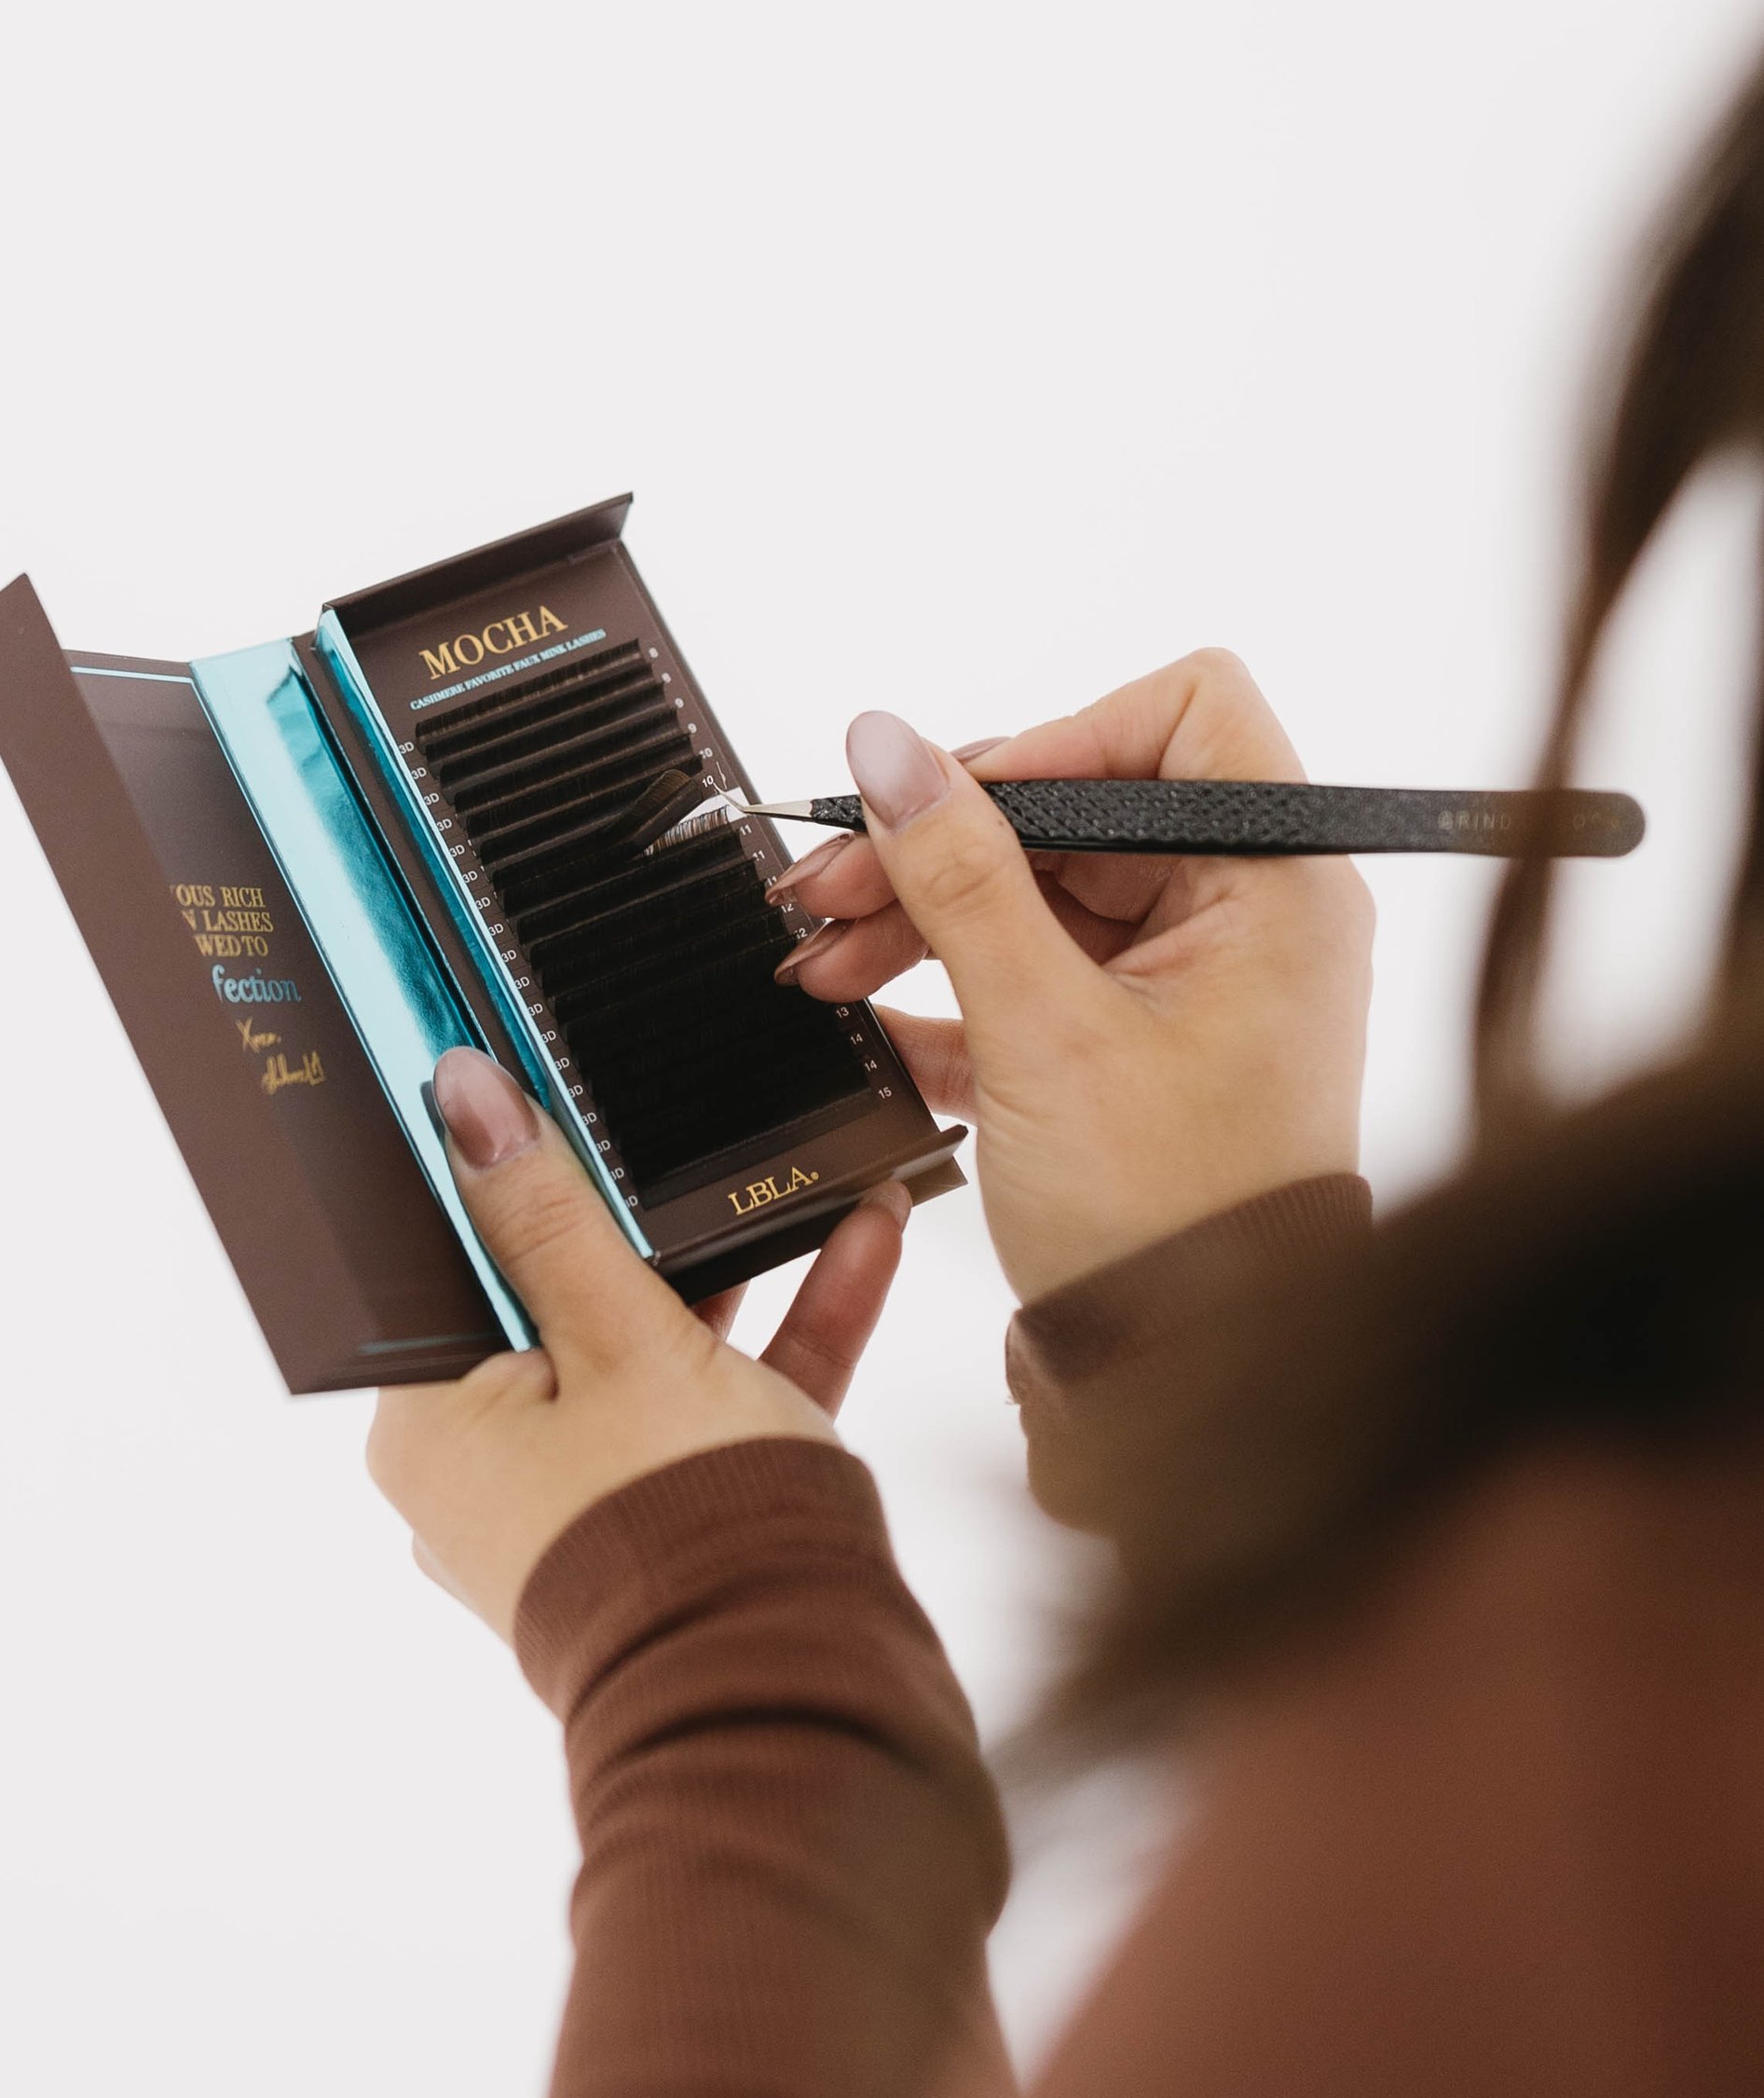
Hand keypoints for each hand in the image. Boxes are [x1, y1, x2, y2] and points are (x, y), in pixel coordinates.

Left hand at [366, 1045, 909, 1637]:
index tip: (559, 1108)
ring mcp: (595, 1503)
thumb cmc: (677, 1528)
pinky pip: (725, 1406)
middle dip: (644, 1228)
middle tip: (677, 1130)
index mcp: (436, 1431)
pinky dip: (783, 1335)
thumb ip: (550, 1212)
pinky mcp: (687, 1525)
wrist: (789, 1690)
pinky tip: (860, 1239)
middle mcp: (498, 1475)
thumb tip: (466, 1100)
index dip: (514, 1186)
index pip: (459, 1276)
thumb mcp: (619, 1334)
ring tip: (788, 1170)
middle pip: (563, 1311)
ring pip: (660, 1354)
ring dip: (737, 1271)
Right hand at [770, 651, 1373, 1301]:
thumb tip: (888, 746)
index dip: (1059, 740)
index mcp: (1276, 888)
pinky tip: (869, 1016)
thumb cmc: (1165, 1225)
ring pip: (1038, 890)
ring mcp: (1192, 980)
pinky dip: (952, 984)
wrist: (1184, 1383)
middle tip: (827, 886)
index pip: (1183, 715)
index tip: (955, 803)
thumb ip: (959, 878)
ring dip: (923, 915)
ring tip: (820, 961)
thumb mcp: (1041, 1033)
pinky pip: (1034, 968)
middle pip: (1080, 808)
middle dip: (944, 843)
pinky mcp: (1137, 1041)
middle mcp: (1249, 916)